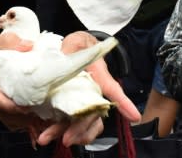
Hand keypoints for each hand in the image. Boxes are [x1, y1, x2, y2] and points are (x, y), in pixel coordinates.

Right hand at [0, 24, 40, 131]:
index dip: (9, 106)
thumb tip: (28, 46)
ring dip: (16, 117)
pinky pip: (0, 108)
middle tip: (36, 117)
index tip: (25, 109)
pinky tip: (26, 112)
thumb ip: (5, 42)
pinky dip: (12, 113)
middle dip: (16, 117)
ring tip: (35, 117)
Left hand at [36, 31, 141, 146]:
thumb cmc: (80, 47)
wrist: (73, 50)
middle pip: (94, 115)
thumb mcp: (77, 43)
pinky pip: (71, 125)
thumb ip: (75, 49)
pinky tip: (47, 133)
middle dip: (80, 129)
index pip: (113, 91)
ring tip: (48, 137)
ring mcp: (84, 102)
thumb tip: (66, 56)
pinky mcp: (71, 108)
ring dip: (69, 133)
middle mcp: (94, 93)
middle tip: (66, 138)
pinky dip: (61, 131)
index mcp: (99, 77)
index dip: (124, 104)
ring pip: (85, 124)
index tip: (134, 117)